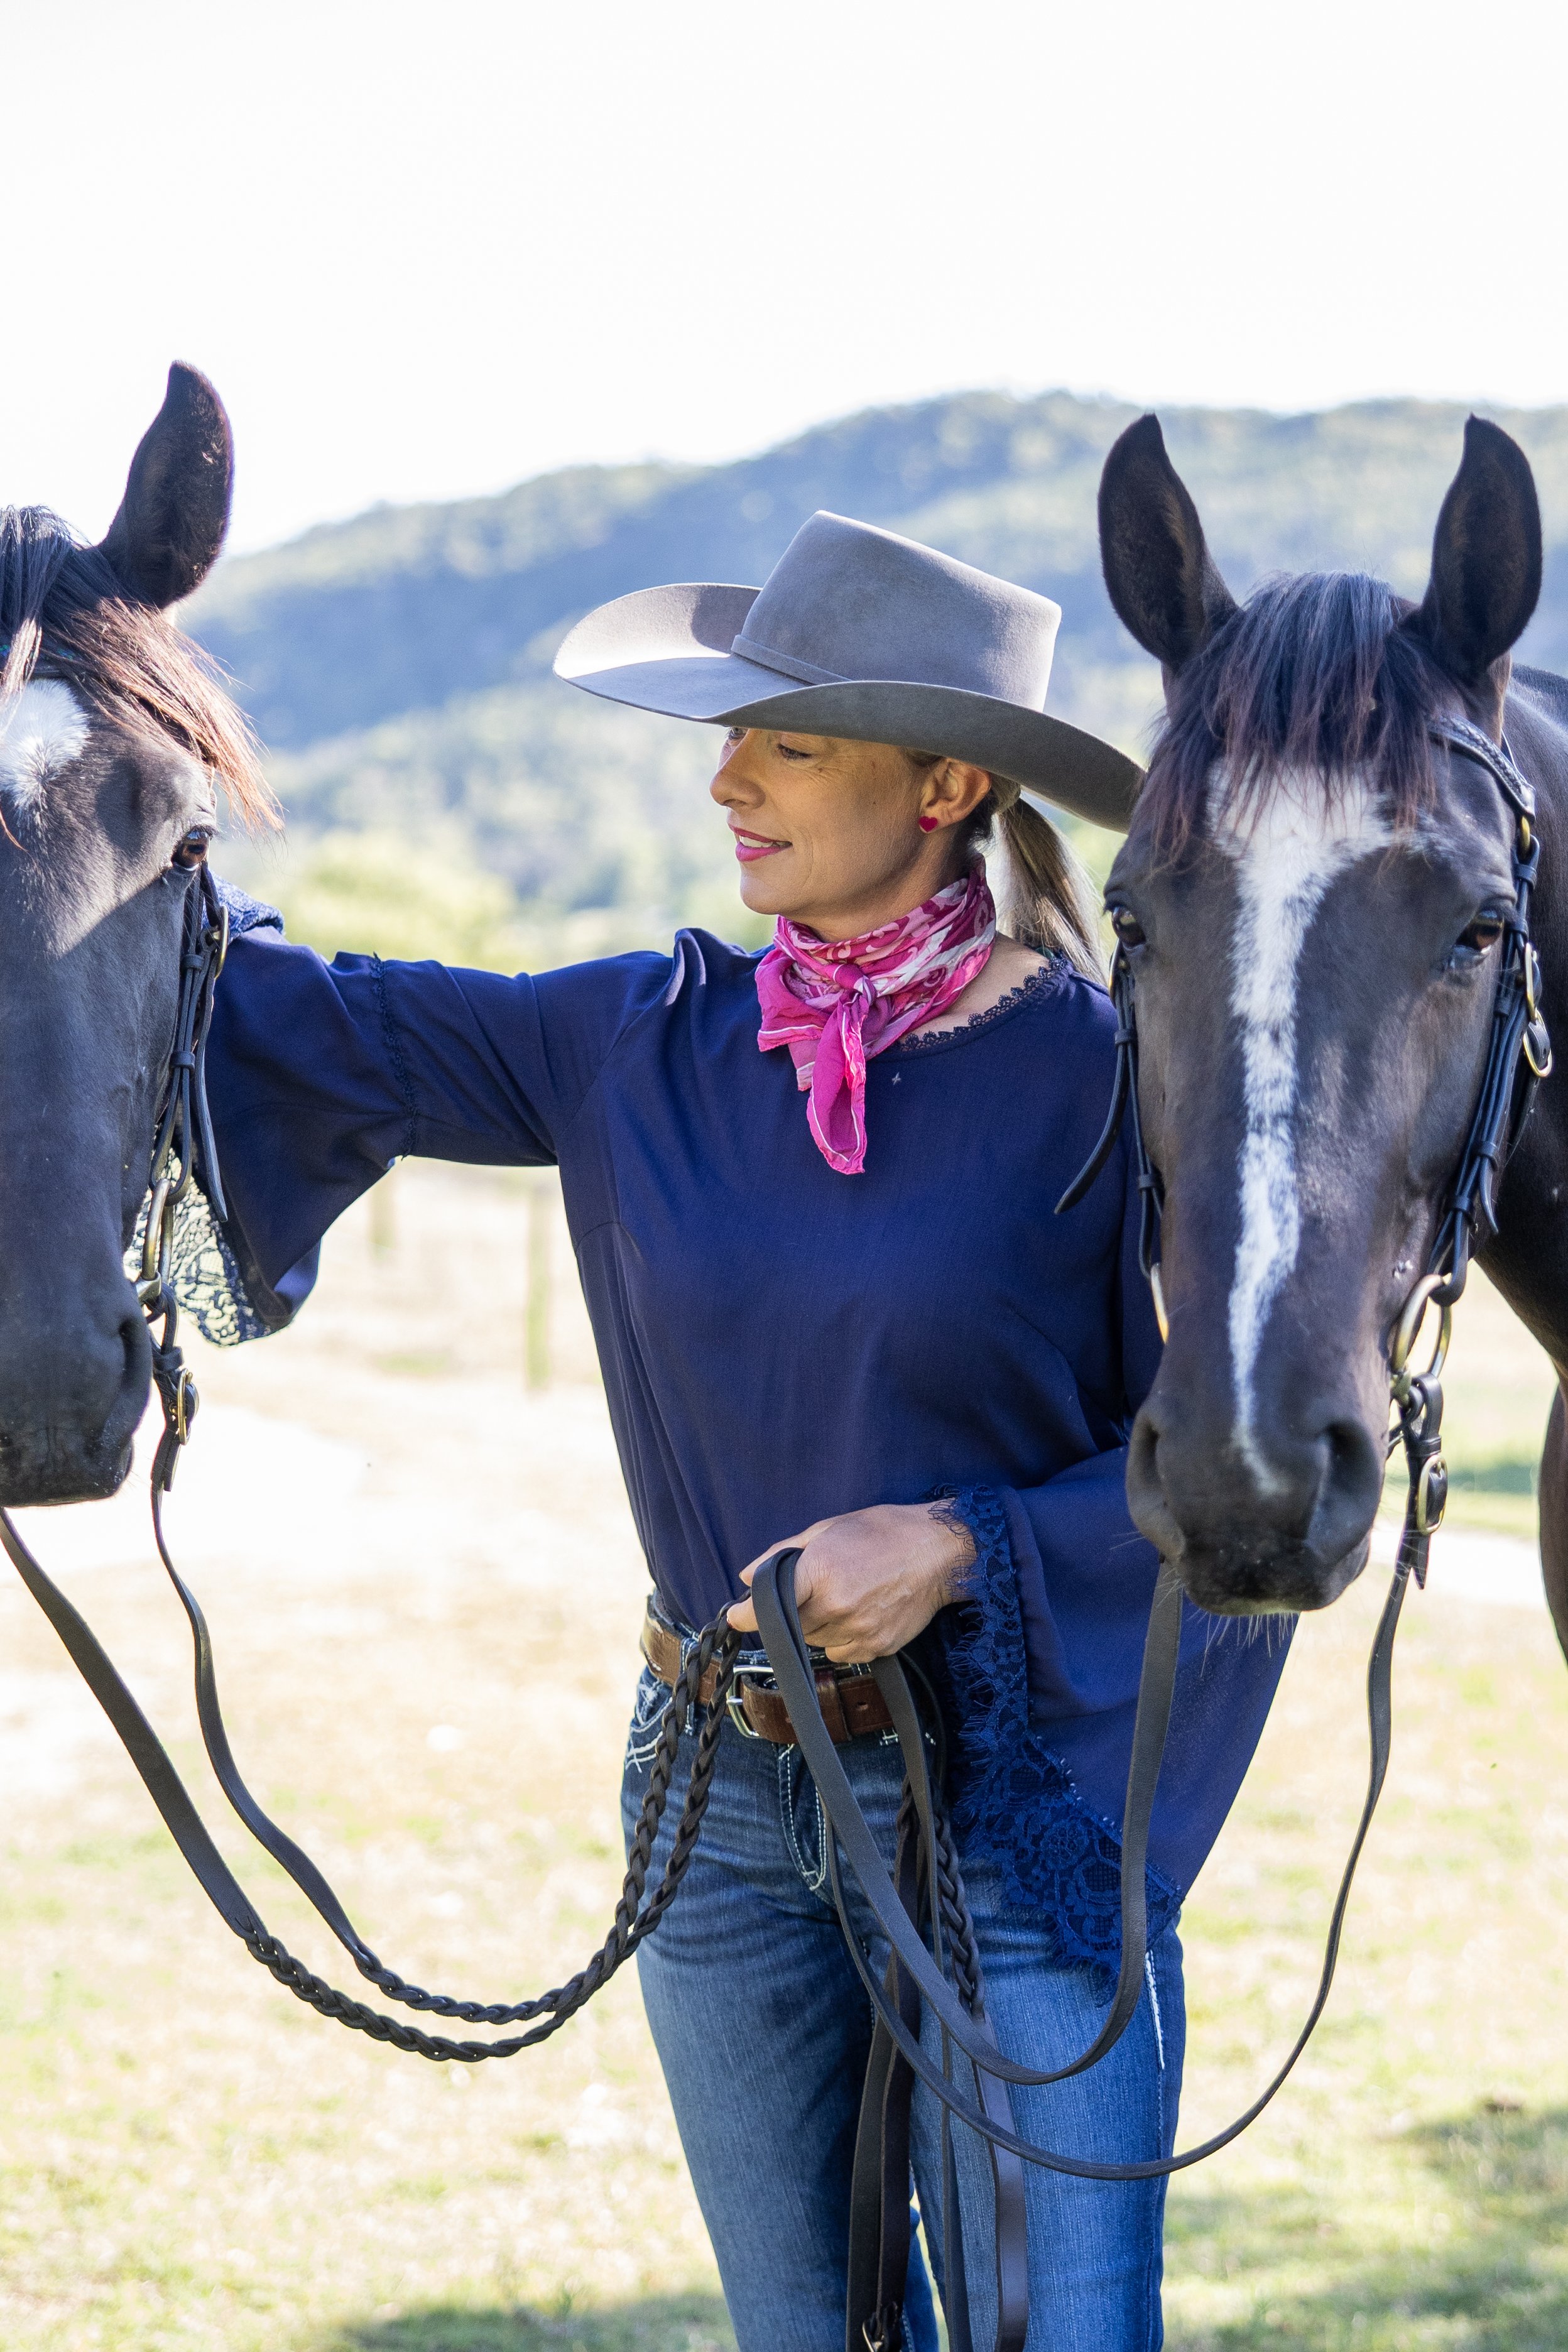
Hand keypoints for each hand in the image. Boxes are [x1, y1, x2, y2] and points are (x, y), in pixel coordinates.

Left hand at [727, 1502, 976, 1662]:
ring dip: (814, 1626)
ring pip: (814, 1642)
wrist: (938, 1553)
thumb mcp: (828, 1528)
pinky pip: (840, 1653)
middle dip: (787, 1615)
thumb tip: (749, 1577)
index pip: (768, 1605)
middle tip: (805, 1593)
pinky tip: (854, 1613)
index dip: (745, 1615)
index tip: (734, 1617)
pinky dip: (838, 1638)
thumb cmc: (884, 1532)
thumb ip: (784, 1554)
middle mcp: (837, 1606)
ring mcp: (858, 1630)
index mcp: (821, 1571)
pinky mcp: (876, 1647)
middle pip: (789, 1628)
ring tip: (837, 1597)